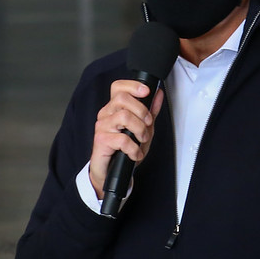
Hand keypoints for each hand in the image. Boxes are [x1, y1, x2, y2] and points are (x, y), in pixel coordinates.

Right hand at [89, 80, 164, 197]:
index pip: (118, 87)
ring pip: (124, 117)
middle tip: (148, 124)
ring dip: (140, 130)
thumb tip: (158, 94)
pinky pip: (122, 139)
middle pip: (122, 98)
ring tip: (142, 140)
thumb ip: (150, 111)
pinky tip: (135, 154)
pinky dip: (134, 149)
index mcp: (114, 108)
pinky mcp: (101, 141)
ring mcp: (102, 127)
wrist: (111, 172)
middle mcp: (106, 114)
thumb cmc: (125, 149)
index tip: (147, 91)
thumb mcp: (143, 129)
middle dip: (142, 111)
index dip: (133, 86)